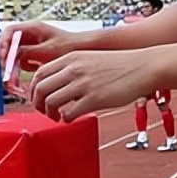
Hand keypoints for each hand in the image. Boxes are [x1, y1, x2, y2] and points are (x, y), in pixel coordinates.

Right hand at [0, 21, 81, 73]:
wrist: (85, 50)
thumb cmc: (70, 47)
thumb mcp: (47, 51)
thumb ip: (28, 52)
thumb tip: (11, 56)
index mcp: (32, 28)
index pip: (8, 32)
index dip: (2, 44)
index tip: (3, 58)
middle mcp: (29, 33)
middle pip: (8, 43)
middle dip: (6, 57)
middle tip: (8, 69)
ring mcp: (32, 42)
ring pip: (14, 53)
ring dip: (16, 63)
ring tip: (28, 69)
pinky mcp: (35, 52)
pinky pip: (23, 59)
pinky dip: (25, 66)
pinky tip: (36, 68)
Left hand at [29, 49, 152, 122]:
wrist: (143, 67)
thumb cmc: (119, 65)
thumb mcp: (89, 59)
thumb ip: (71, 68)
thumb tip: (55, 84)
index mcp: (70, 58)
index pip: (39, 74)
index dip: (33, 89)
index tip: (38, 98)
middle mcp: (73, 69)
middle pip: (40, 89)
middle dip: (37, 104)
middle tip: (45, 111)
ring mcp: (83, 84)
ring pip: (51, 101)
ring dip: (50, 113)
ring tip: (58, 116)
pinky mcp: (94, 98)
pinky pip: (69, 113)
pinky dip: (65, 119)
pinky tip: (71, 118)